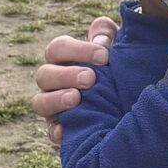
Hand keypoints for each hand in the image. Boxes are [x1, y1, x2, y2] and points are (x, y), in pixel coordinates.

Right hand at [33, 18, 117, 147]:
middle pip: (44, 74)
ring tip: (76, 98)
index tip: (104, 55)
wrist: (127, 102)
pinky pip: (50, 132)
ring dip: (56, 99)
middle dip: (66, 75)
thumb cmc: (117, 69)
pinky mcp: (59, 130)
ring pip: (39, 102)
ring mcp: (53, 107)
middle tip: (90, 78)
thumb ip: (107, 35)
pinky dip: (55, 131)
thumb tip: (100, 39)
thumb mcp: (116, 49)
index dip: (78, 50)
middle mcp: (53, 82)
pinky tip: (65, 131)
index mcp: (63, 60)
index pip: (58, 48)